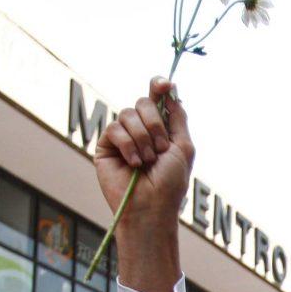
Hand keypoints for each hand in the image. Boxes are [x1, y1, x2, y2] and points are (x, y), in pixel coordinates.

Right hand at [94, 77, 193, 228]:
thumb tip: (171, 89)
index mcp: (161, 130)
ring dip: (143, 138)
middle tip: (161, 149)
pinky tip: (133, 164)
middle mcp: (141, 131)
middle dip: (155, 124)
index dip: (159, 86)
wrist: (151, 207)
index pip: (156, 99)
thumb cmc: (170, 184)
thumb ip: (178, 118)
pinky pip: (115, 128)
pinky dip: (128, 145)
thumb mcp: (183, 148)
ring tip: (147, 161)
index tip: (164, 85)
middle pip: (143, 102)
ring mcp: (123, 137)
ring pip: (128, 114)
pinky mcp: (107, 146)